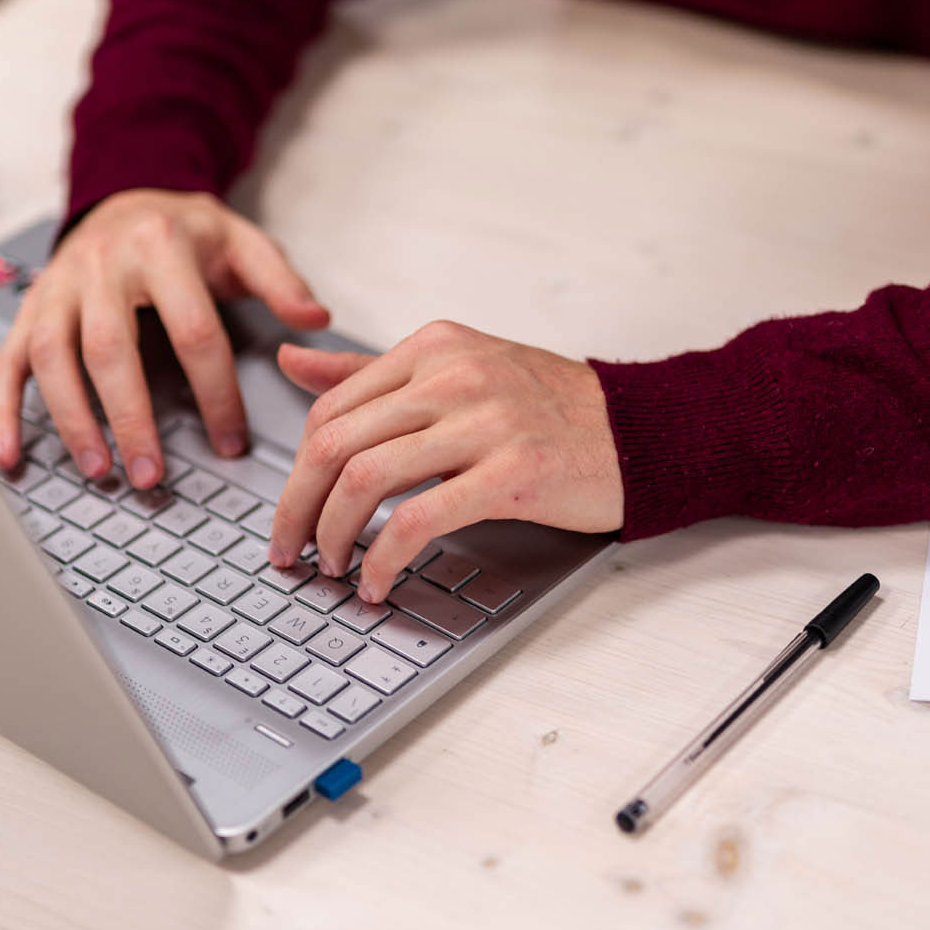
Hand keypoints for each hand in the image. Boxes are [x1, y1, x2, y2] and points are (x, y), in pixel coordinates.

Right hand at [0, 190, 328, 482]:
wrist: (124, 194)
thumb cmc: (185, 231)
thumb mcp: (242, 241)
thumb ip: (280, 281)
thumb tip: (315, 320)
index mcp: (160, 247)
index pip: (194, 331)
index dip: (215, 392)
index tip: (231, 442)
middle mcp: (100, 265)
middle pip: (111, 349)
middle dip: (130, 418)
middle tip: (151, 476)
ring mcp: (57, 288)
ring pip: (54, 358)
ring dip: (72, 421)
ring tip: (99, 472)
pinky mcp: (30, 309)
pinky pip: (8, 361)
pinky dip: (4, 412)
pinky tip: (12, 456)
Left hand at [267, 320, 624, 602]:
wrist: (640, 432)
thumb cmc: (550, 408)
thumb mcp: (458, 370)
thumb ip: (372, 372)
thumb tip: (292, 361)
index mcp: (433, 347)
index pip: (329, 407)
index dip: (296, 470)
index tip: (292, 512)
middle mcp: (452, 375)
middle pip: (333, 442)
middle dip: (296, 508)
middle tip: (290, 551)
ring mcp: (483, 422)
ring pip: (363, 480)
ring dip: (333, 537)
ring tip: (334, 568)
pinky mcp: (511, 473)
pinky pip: (417, 521)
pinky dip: (384, 560)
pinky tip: (378, 582)